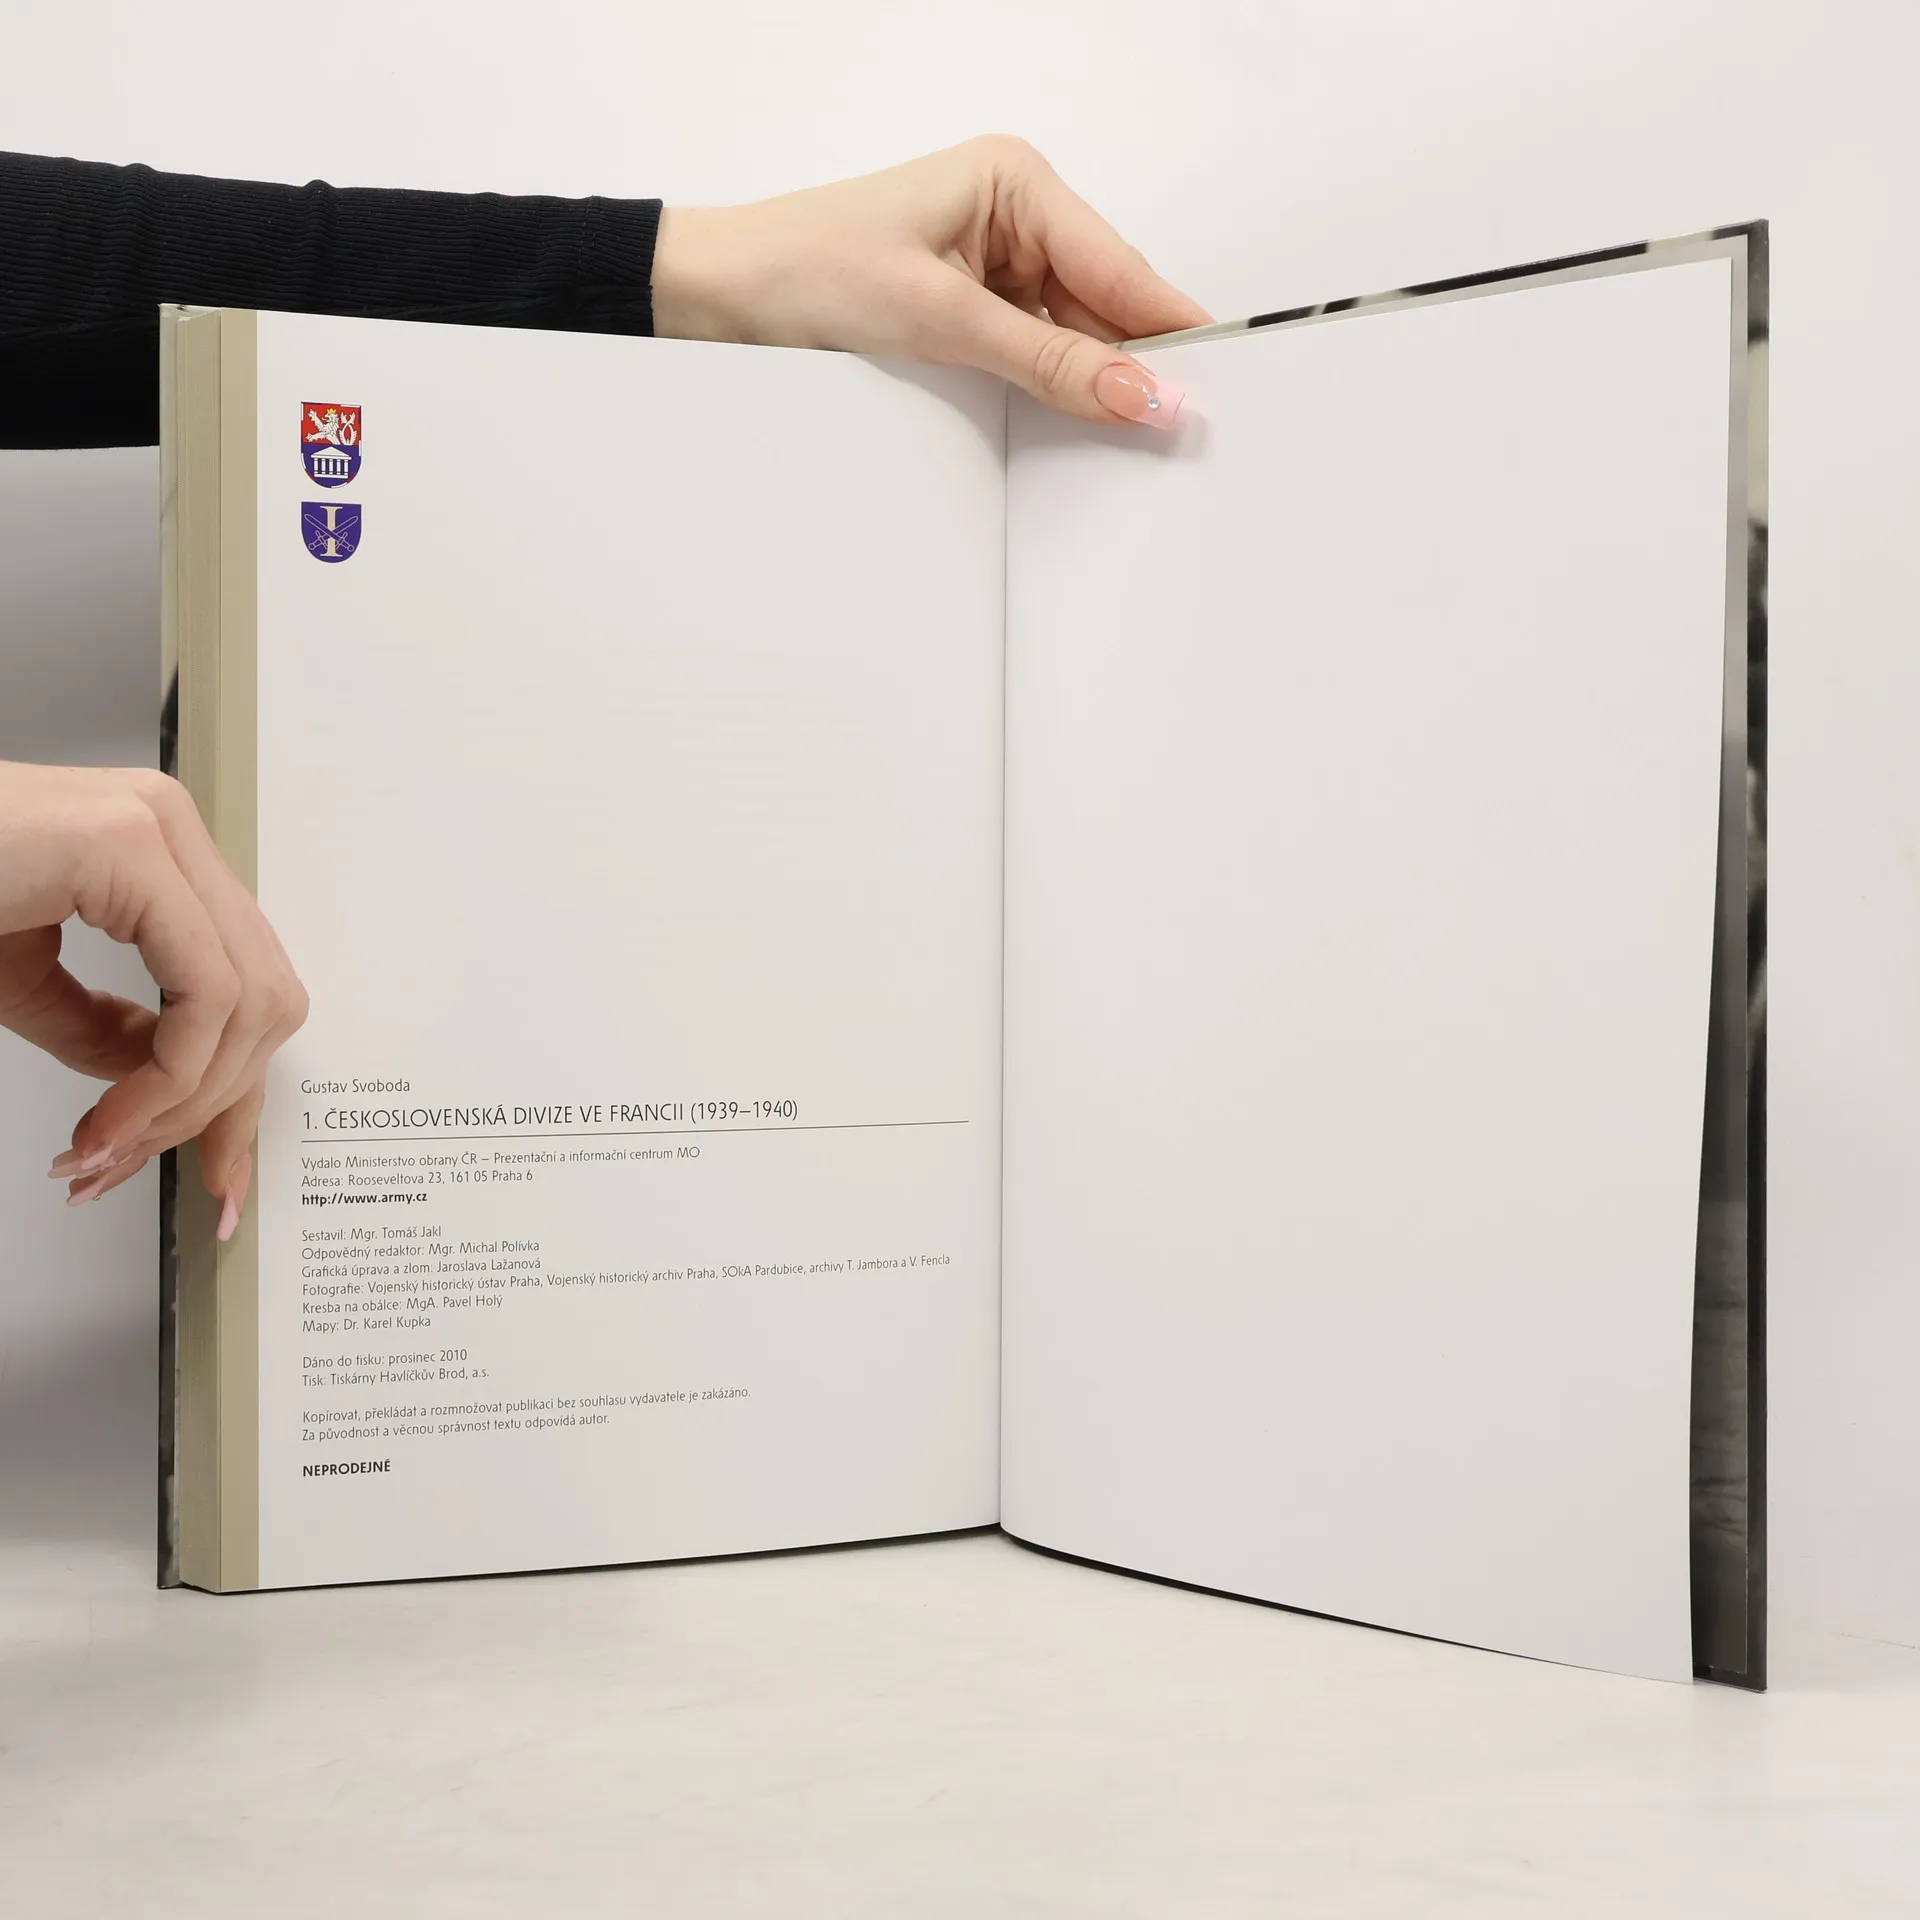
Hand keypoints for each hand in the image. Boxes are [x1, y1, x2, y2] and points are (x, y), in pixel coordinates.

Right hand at [0, 762, 306, 1232]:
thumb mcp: (24, 980)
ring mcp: (157, 829)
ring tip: (101, 1143)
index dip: (238, 1089)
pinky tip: (108, 1116)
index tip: (218, 1172)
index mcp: (156, 852)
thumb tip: (166, 1086)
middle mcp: (171, 828)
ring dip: (183, 1099)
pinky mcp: (129, 847)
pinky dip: (173, 1072)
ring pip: (250, 1003)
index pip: (249, 983)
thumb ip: (107, 1031)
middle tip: (129, 1160)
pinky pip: (208, 990)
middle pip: (266, 999)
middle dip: (212, 1104)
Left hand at [652, 135, 1211, 428]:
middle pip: (1106, 299)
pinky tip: (1075, 417)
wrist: (724, 295)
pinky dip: (1055, 382)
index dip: (1168, 328)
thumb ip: (1048, 361)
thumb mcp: (942, 321)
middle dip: (1133, 360)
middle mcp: (1015, 210)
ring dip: (1092, 378)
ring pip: (1076, 330)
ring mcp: (996, 257)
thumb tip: (1136, 393)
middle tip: (1175, 427)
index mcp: (1016, 181)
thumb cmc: (810, 270)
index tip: (1214, 382)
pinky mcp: (973, 301)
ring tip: (1128, 431)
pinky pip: (1038, 346)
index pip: (1118, 265)